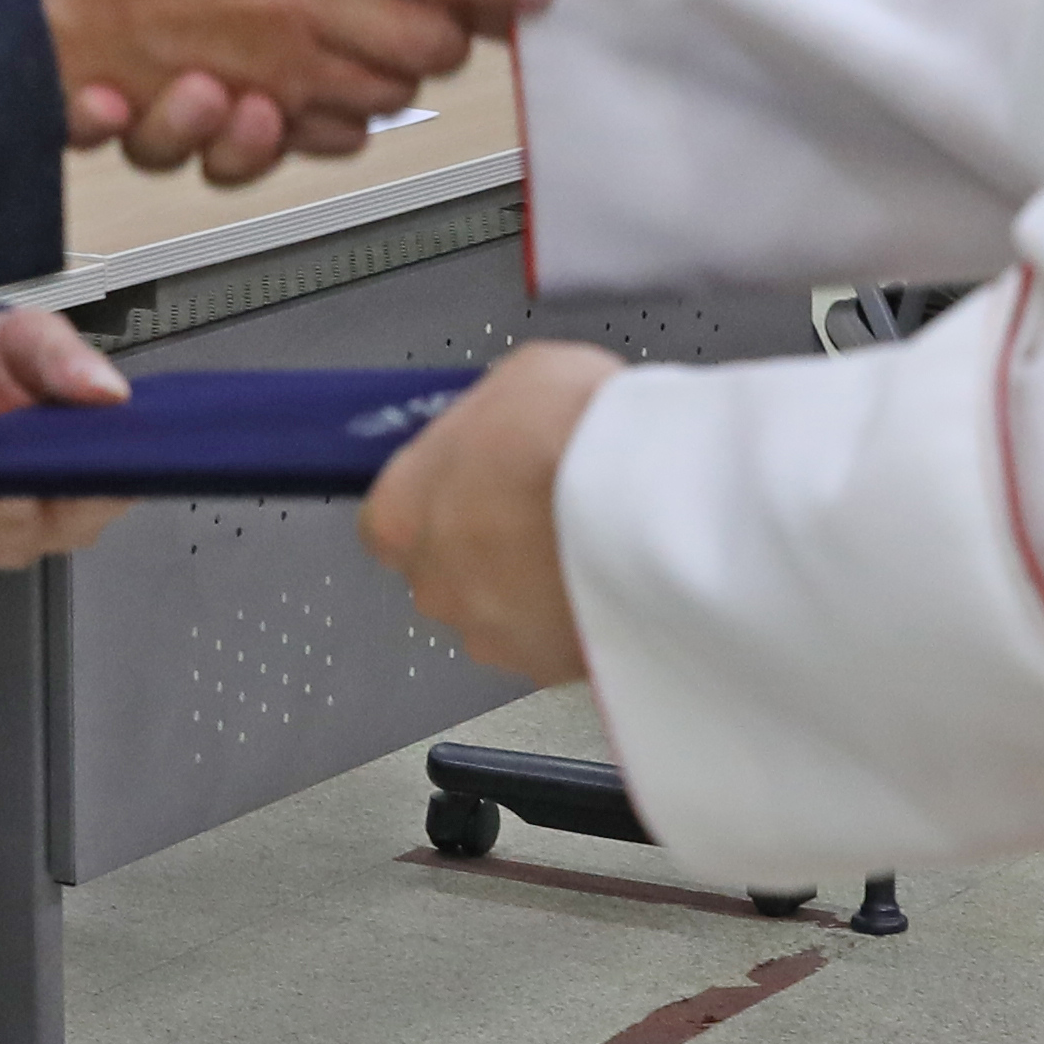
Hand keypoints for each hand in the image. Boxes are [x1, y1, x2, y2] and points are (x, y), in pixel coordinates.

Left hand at [360, 338, 615, 682]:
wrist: (651, 499)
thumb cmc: (572, 437)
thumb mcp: (522, 375)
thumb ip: (494, 414)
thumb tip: (510, 415)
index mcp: (400, 515)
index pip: (392, 519)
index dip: (441, 496)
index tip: (477, 478)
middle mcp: (434, 585)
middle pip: (449, 569)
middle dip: (490, 544)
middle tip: (541, 504)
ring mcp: (493, 635)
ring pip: (506, 610)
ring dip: (537, 581)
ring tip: (590, 538)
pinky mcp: (554, 668)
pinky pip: (561, 638)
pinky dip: (583, 612)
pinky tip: (615, 572)